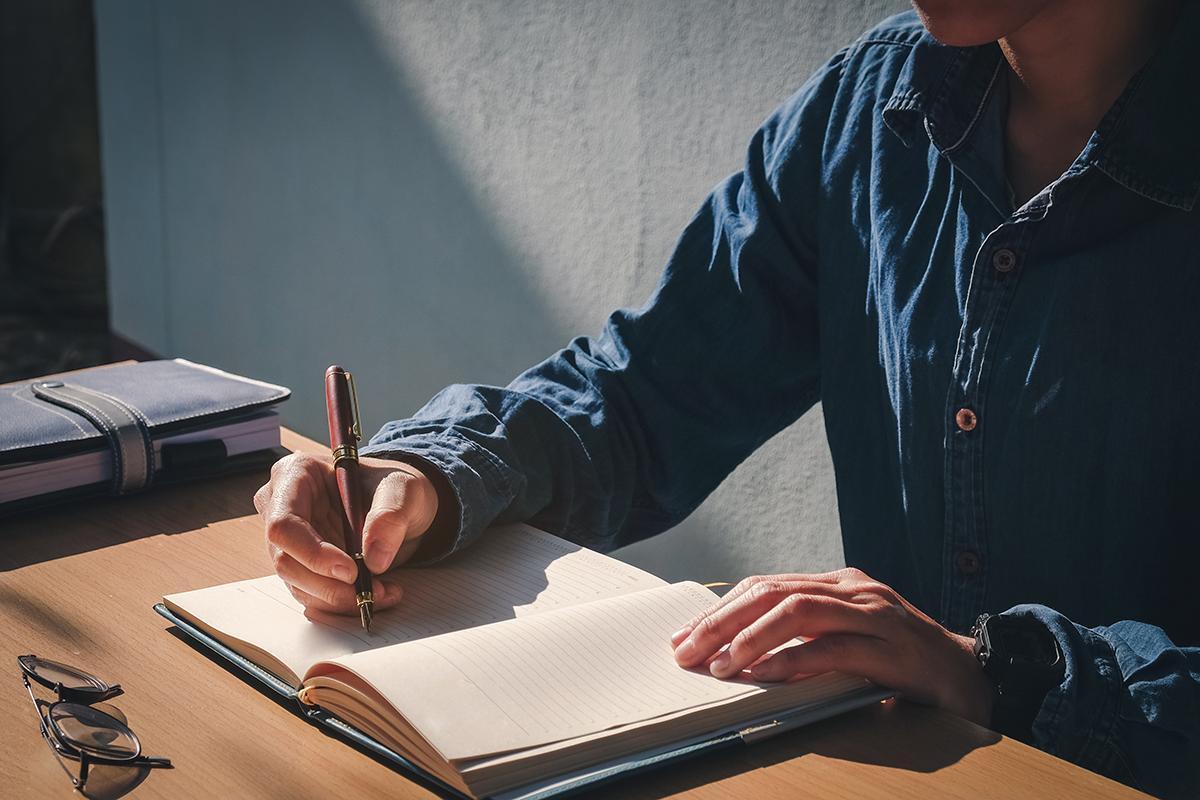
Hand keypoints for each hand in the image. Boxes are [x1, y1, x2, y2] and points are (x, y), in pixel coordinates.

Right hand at [253, 452, 439, 615]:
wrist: (400, 506)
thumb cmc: (393, 487)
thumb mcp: (404, 489)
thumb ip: (390, 516)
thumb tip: (374, 558)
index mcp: (296, 474)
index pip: (285, 523)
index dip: (312, 552)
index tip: (349, 571)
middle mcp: (281, 506)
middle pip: (286, 559)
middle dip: (329, 584)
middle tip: (371, 590)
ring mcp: (289, 538)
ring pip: (298, 583)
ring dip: (339, 598)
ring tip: (383, 592)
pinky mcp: (301, 563)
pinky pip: (312, 593)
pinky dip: (343, 601)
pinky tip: (376, 593)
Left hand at [670, 569, 993, 725]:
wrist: (971, 675)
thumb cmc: (901, 660)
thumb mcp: (846, 637)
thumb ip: (804, 635)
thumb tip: (737, 651)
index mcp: (837, 583)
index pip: (765, 585)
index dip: (721, 609)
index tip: (686, 636)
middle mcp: (853, 590)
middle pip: (773, 592)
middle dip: (723, 621)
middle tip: (688, 650)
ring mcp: (875, 615)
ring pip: (799, 612)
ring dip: (752, 638)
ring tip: (720, 663)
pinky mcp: (893, 648)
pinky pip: (834, 650)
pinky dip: (794, 661)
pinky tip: (765, 674)